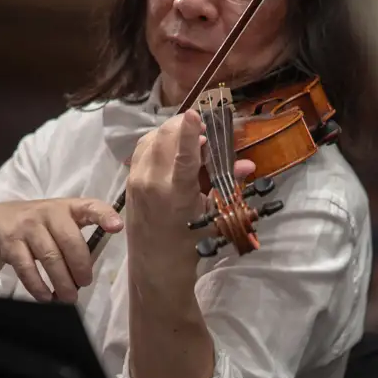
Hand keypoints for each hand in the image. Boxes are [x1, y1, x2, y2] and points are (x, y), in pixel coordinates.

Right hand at [0, 197, 122, 302]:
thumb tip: (88, 274)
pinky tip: (46, 297)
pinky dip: (38, 285)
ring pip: (50, 257)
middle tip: (85, 283)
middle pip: (70, 241)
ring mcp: (28, 226)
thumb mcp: (62, 221)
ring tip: (69, 298)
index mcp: (68, 207)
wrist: (0, 219)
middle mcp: (49, 212)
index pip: (90, 207)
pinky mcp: (10, 242)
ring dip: (62, 281)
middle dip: (80, 267)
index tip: (117, 227)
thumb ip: (80, 237)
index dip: (104, 215)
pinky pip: (26, 267)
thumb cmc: (42, 225)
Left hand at [126, 111, 253, 274]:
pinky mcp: (129, 180)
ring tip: (188, 138)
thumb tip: (248, 165)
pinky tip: (171, 148)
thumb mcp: (212, 215)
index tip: (196, 112)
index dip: (189, 130)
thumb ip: (227, 185)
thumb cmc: (189, 242)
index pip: (182, 154)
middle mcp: (152, 183)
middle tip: (203, 131)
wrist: (156, 265)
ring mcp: (137, 180)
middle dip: (184, 126)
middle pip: (165, 137)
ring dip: (170, 131)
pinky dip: (158, 141)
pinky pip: (142, 148)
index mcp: (176, 194)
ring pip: (152, 138)